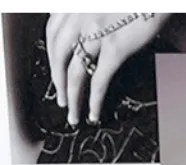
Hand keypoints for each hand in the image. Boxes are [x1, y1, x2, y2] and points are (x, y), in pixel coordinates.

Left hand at [44, 13, 171, 125]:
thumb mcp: (106, 3)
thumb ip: (93, 15)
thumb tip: (94, 33)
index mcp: (73, 3)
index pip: (53, 33)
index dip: (52, 56)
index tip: (55, 71)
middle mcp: (77, 15)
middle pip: (58, 54)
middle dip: (58, 80)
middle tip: (61, 99)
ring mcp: (94, 32)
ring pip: (74, 71)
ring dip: (72, 97)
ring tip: (73, 114)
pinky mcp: (115, 47)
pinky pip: (98, 79)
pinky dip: (94, 100)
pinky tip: (93, 113)